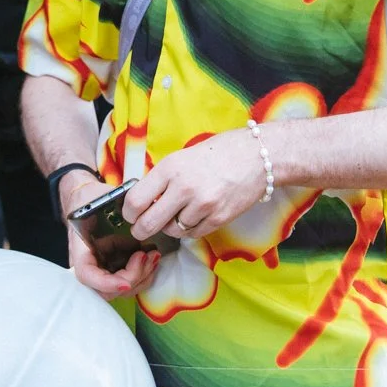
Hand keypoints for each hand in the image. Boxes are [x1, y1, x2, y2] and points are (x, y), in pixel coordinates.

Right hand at [64, 185, 160, 299]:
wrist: (86, 202)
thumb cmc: (89, 200)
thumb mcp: (97, 200)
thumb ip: (112, 208)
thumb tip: (134, 212)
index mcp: (80, 250)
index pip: (87, 276)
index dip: (107, 283)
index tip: (126, 282)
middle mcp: (90, 265)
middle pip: (108, 289)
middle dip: (132, 277)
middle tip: (146, 256)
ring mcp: (102, 269)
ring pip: (122, 289)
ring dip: (142, 276)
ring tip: (154, 255)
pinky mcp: (115, 268)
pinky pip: (130, 281)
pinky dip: (144, 273)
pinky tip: (152, 258)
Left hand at [125, 131, 269, 243]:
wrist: (257, 157)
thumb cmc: (218, 153)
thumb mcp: (182, 157)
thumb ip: (162, 178)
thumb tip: (141, 199)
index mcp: (170, 168)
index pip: (135, 200)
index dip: (129, 212)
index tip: (130, 214)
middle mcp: (183, 188)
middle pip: (149, 223)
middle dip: (141, 230)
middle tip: (140, 230)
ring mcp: (202, 205)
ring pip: (172, 230)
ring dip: (170, 227)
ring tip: (176, 215)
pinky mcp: (218, 218)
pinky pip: (193, 233)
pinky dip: (190, 229)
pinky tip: (194, 216)